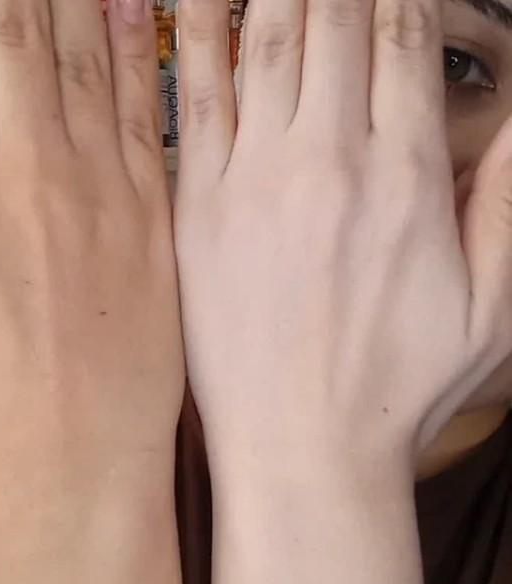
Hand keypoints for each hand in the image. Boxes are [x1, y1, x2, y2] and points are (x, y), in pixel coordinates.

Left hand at [175, 0, 511, 468]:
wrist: (300, 449)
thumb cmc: (393, 390)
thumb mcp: (492, 308)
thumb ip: (511, 201)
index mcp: (408, 178)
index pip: (406, 36)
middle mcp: (330, 162)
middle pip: (338, 19)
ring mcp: (255, 182)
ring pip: (268, 40)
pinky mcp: (197, 210)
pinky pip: (195, 99)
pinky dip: (195, 32)